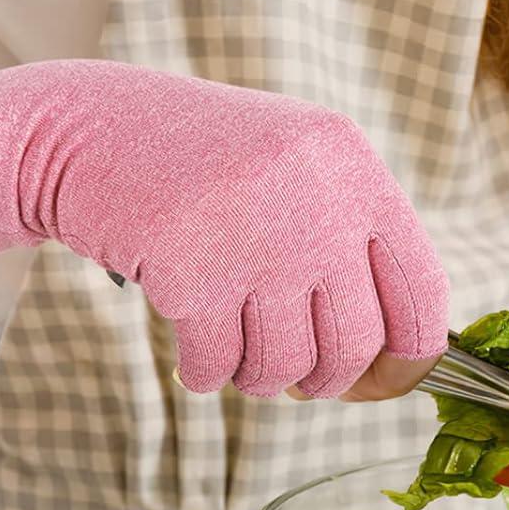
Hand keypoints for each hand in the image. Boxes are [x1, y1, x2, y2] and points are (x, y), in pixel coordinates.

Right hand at [0, 60, 449, 396]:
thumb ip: (347, 238)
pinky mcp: (188, 271)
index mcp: (355, 168)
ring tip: (236, 355)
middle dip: (326, 379)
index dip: (413, 352)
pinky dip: (204, 373)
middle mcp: (317, 198)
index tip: (389, 379)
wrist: (85, 128)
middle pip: (355, 342)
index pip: (423, 288)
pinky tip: (191, 353)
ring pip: (285, 364)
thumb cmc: (201, 165)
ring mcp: (254, 236)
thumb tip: (397, 357)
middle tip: (300, 381)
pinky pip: (217, 366)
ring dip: (260, 378)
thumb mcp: (294, 167)